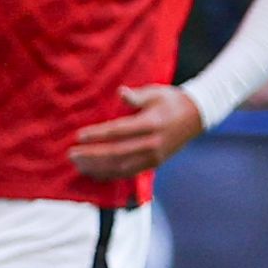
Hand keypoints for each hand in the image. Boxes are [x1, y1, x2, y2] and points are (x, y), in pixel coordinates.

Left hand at [64, 81, 204, 181]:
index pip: (119, 132)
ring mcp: (153, 157)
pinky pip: (128, 173)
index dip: (98, 135)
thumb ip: (137, 96)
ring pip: (121, 167)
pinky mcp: (153, 164)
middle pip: (116, 153)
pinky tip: (93, 172)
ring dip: (97, 167)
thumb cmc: (171, 101)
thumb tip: (120, 92)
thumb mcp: (155, 92)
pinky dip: (109, 175)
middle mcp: (152, 144)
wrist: (196, 117)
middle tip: (71, 154)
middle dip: (92, 155)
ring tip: (77, 164)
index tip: (78, 136)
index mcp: (151, 124)